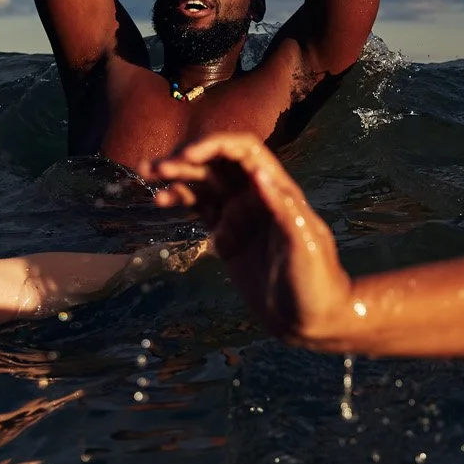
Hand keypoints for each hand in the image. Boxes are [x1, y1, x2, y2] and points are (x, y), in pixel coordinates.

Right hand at [144, 134, 353, 343]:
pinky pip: (200, 208)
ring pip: (203, 183)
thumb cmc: (316, 281)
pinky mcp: (228, 236)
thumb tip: (259, 173)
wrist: (310, 318)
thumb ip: (283, 209)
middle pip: (217, 163)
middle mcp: (257, 196)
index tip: (187, 156)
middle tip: (153, 167)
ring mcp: (240, 215)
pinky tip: (161, 200)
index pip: (243, 151)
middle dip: (185, 158)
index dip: (214, 145)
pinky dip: (180, 199)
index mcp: (277, 189)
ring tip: (147, 174)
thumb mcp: (304, 245)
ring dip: (176, 175)